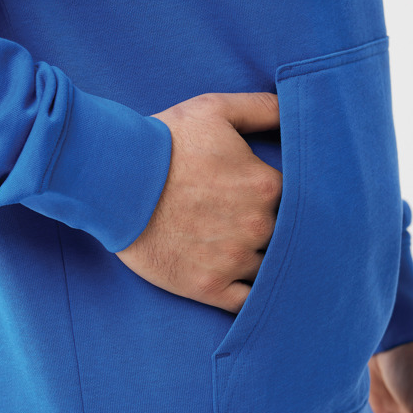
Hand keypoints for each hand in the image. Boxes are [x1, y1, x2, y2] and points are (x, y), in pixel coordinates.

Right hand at [115, 91, 280, 313]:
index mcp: (266, 186)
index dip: (283, 199)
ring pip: (268, 269)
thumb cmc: (163, 142)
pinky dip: (250, 299)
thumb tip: (295, 110)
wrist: (113, 180)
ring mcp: (234, 260)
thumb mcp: (215, 110)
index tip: (264, 197)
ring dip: (262, 263)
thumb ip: (262, 109)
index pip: (298, 199)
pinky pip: (246, 303)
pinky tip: (243, 287)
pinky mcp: (208, 286)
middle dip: (274, 231)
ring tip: (241, 252)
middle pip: (285, 236)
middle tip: (250, 224)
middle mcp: (258, 226)